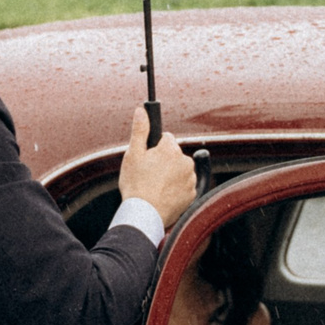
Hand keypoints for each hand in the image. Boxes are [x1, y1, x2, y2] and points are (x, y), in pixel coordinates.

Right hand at [119, 108, 196, 225]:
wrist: (144, 214)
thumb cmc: (136, 185)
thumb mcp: (133, 154)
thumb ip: (140, 130)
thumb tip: (141, 110)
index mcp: (171, 149)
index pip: (166, 138)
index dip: (154, 147)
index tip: (147, 158)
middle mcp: (185, 161)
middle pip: (174, 154)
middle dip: (164, 161)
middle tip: (149, 174)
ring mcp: (190, 179)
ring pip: (180, 170)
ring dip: (171, 175)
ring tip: (155, 186)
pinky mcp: (192, 194)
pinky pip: (184, 186)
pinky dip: (176, 189)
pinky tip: (163, 195)